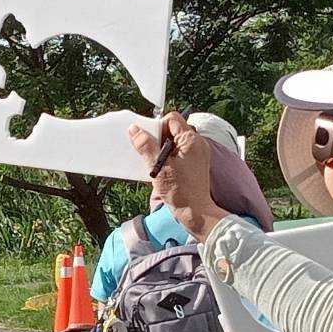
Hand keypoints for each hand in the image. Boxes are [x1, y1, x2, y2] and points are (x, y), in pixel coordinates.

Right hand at [128, 112, 225, 239]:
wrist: (195, 212)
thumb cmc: (180, 191)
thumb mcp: (158, 167)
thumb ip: (146, 146)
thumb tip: (134, 130)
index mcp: (191, 140)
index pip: (172, 119)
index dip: (157, 126)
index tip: (149, 140)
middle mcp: (197, 143)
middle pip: (173, 129)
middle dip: (158, 138)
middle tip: (150, 153)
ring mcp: (198, 153)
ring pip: (175, 141)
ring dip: (162, 148)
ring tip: (157, 163)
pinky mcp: (195, 162)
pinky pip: (179, 151)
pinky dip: (169, 156)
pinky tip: (163, 169)